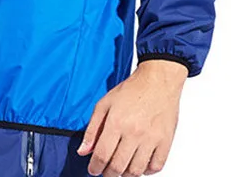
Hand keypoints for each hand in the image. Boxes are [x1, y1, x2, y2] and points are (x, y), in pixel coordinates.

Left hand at [76, 60, 187, 175]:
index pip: (101, 155)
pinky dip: (146, 171)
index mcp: (116, 122)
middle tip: (106, 171)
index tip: (93, 169)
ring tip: (121, 168)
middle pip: (118, 167)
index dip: (95, 167)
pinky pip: (155, 167)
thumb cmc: (131, 90)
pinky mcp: (165, 142)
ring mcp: (151, 139)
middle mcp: (134, 132)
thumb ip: (92, 129)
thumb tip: (83, 151)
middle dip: (108, 174)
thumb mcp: (104, 104)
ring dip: (126, 174)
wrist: (158, 81)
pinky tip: (139, 164)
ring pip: (136, 171)